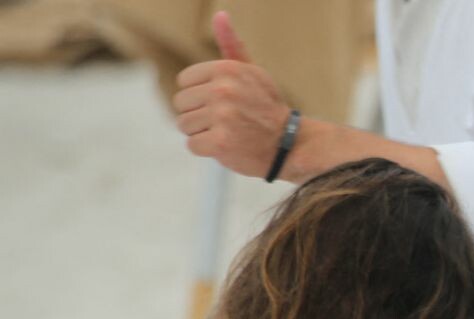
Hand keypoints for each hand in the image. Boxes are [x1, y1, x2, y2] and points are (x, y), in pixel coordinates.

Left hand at [173, 12, 291, 177]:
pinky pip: (193, 145)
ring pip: (184, 125)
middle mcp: (223, 90)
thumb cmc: (268, 108)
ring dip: (202, 133)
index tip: (222, 103)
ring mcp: (222, 117)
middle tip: (225, 121)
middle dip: (199, 115)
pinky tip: (228, 146)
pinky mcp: (221, 142)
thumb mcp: (253, 73)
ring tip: (227, 133)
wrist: (293, 145)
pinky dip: (208, 150)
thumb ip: (232, 46)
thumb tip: (220, 14)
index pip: (184, 82)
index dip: (200, 95)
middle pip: (181, 103)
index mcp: (226, 70)